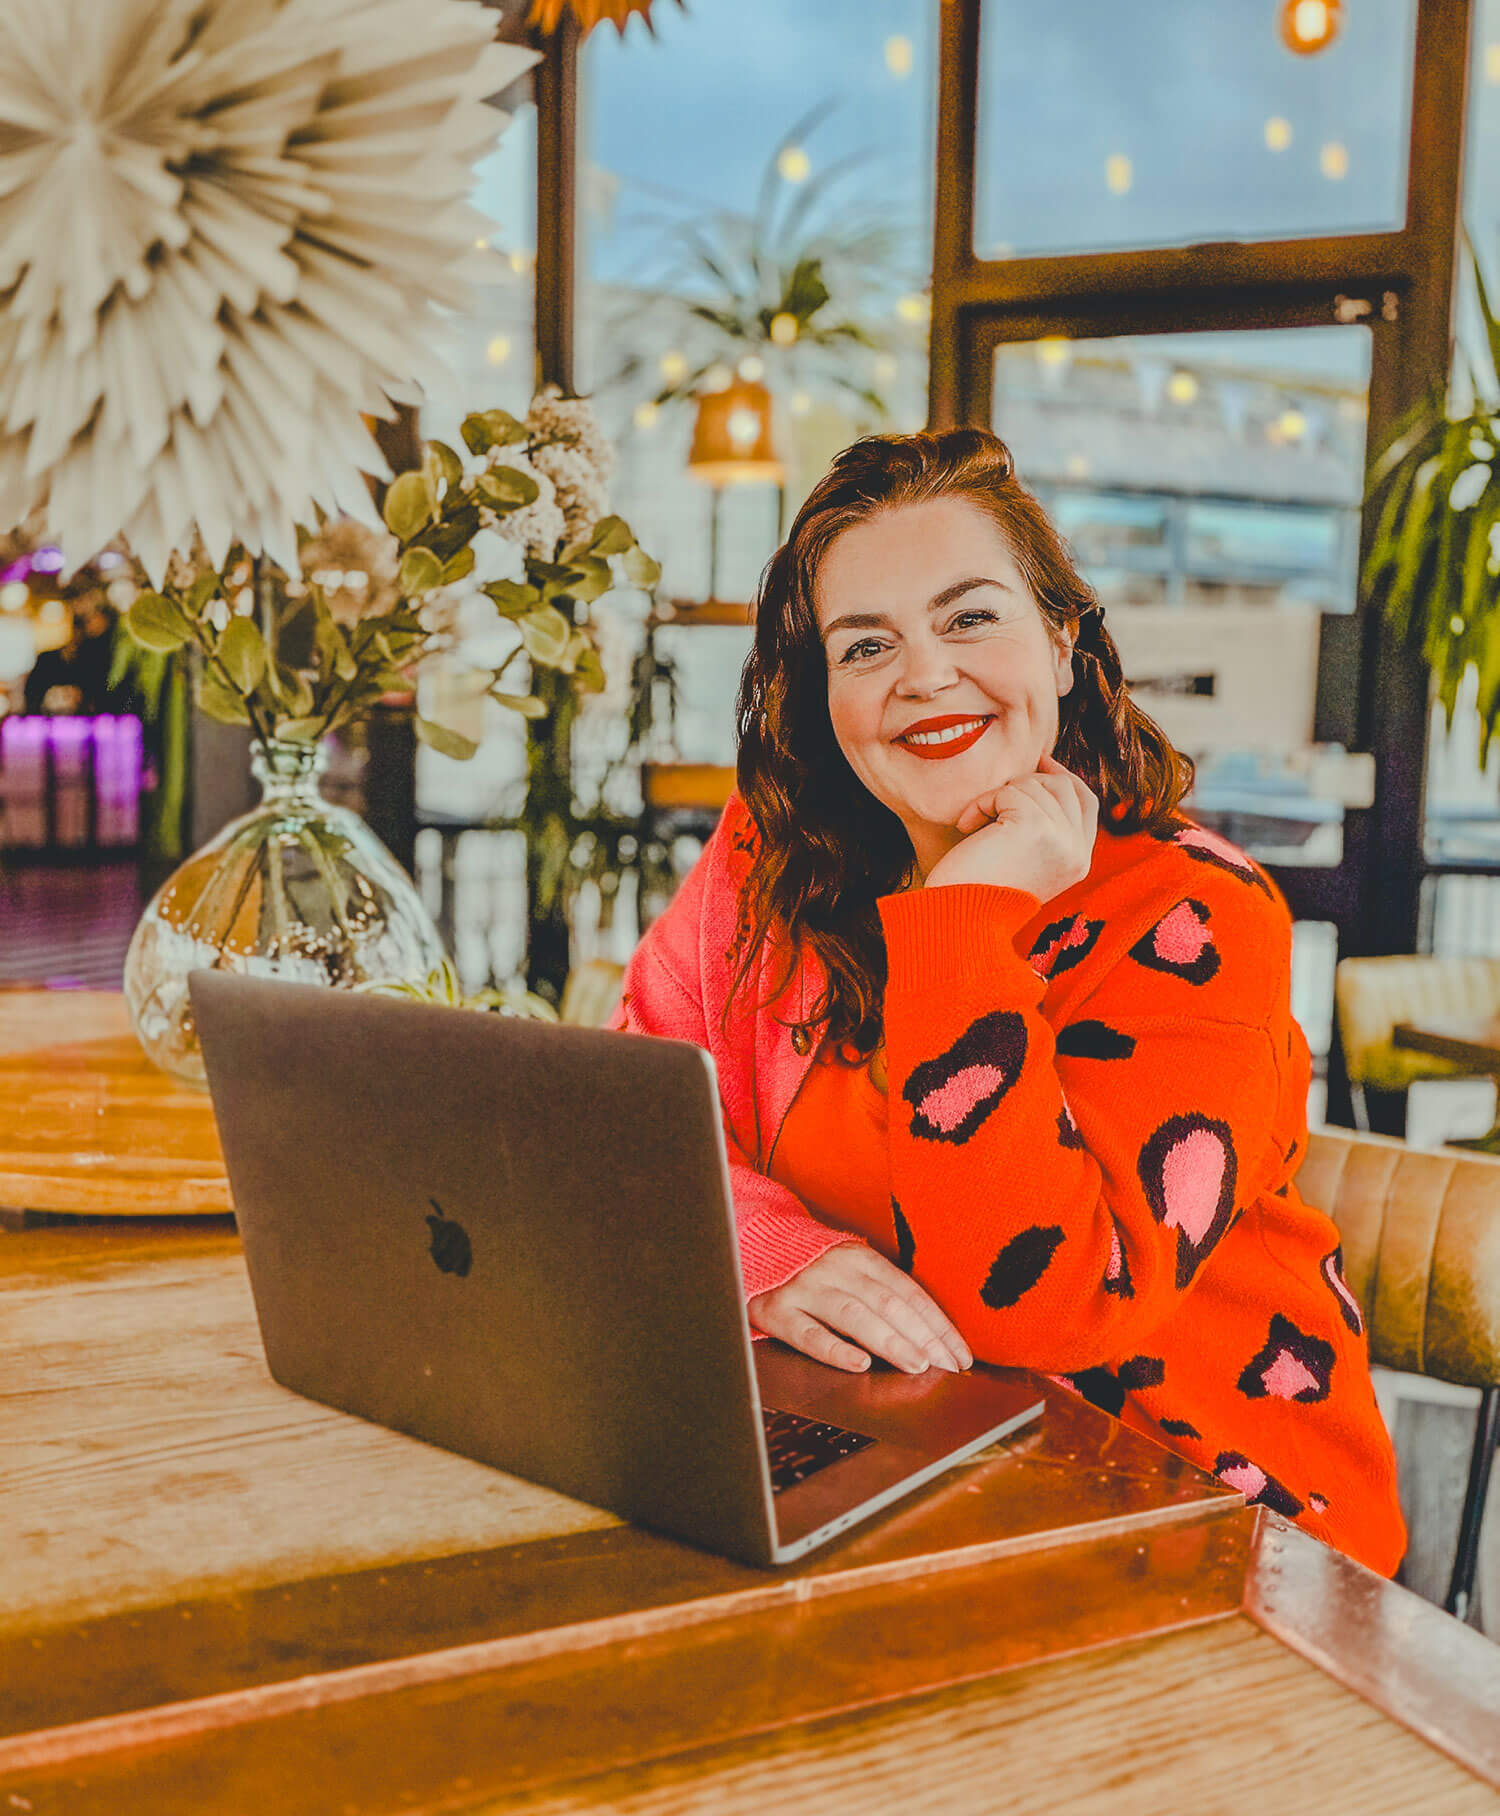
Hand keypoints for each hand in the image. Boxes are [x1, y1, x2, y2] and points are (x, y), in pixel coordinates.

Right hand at [749, 1245, 972, 1374]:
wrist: (755, 1246)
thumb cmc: (814, 1266)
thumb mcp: (851, 1267)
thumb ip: (884, 1292)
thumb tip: (931, 1334)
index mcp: (860, 1257)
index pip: (909, 1293)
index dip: (938, 1325)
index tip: (960, 1354)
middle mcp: (836, 1269)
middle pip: (888, 1303)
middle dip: (923, 1337)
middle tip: (947, 1366)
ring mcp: (806, 1289)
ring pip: (855, 1316)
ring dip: (890, 1341)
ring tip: (917, 1364)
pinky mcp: (779, 1311)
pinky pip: (809, 1334)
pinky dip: (836, 1350)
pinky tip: (860, 1365)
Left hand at [925, 754, 1098, 900]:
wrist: (959, 920)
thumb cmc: (979, 890)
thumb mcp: (1026, 859)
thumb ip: (1046, 828)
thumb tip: (1046, 772)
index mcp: (1079, 862)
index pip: (1087, 803)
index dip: (1065, 777)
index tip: (1041, 761)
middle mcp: (1077, 852)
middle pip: (1063, 787)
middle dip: (1026, 783)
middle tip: (994, 800)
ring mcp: (1060, 839)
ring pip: (1033, 785)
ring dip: (996, 798)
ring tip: (973, 826)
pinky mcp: (1036, 827)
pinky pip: (1008, 791)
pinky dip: (982, 803)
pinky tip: (966, 825)